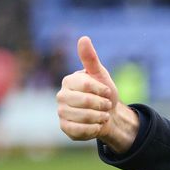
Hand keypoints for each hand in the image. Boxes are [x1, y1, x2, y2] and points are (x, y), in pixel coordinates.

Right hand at [57, 36, 138, 152]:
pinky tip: (97, 125)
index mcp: (69, 81)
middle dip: (103, 105)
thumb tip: (83, 38)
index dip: (102, 90)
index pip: (87, 85)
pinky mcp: (65, 128)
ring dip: (100, 117)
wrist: (108, 115)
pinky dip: (94, 129)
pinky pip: (81, 131)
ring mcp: (61, 113)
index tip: (107, 92)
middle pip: (87, 102)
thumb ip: (91, 59)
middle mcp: (61, 96)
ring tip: (103, 115)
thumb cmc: (104, 93)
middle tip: (106, 105)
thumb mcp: (101, 75)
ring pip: (85, 117)